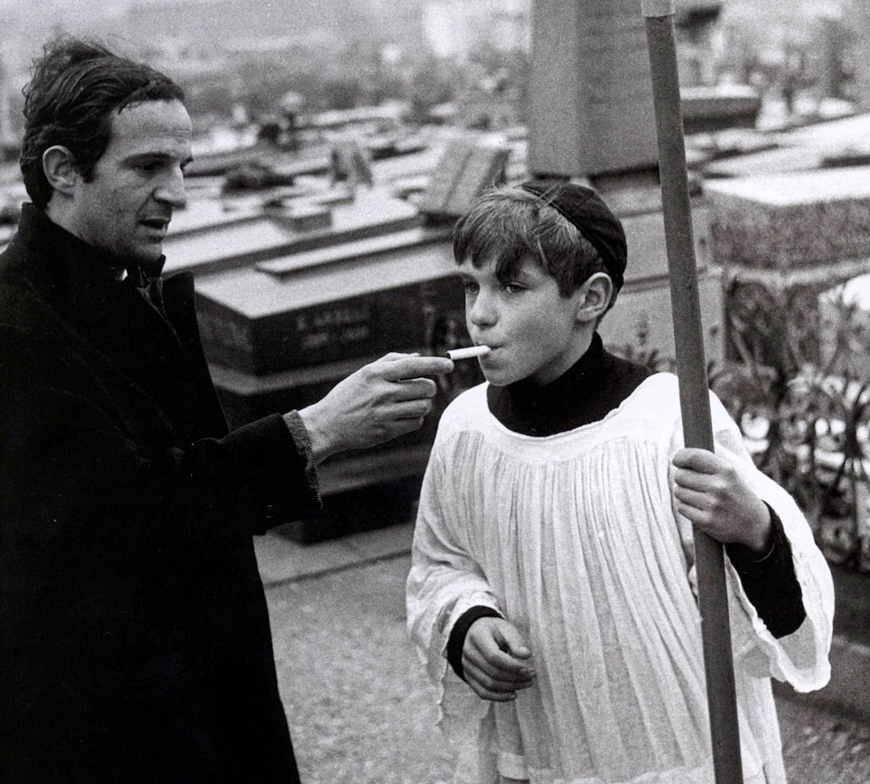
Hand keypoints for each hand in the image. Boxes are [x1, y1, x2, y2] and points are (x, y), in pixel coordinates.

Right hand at [298, 352, 453, 462]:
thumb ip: (392, 361)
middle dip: (428, 387)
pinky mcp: (387, 431)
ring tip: (409, 402)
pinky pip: (416, 423)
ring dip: (423, 404)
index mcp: (375, 374)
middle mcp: (381, 393)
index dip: (435, 364)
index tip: (449, 364)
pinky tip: (402, 415)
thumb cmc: (349, 395)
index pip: (413, 366)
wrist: (328, 424)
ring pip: (424, 406)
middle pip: (425, 387)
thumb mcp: (364, 373)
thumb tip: (419, 357)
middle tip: (419, 388)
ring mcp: (384, 413)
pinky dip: (415, 418)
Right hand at [462, 617, 534, 701]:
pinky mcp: (468, 677)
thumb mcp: (505, 628)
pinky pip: (483, 692)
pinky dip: (499, 697)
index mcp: (477, 636)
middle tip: (531, 676)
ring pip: (489, 684)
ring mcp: (466, 666)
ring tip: (526, 683)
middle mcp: (468, 652)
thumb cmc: (493, 630)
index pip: (493, 656)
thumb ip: (515, 641)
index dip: (512, 666)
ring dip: (510, 687)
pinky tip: (514, 694)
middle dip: (515, 677)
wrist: (475, 632)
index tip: (528, 669)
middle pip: (492, 672)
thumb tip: (526, 655)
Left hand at [672, 448, 770, 552]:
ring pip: (679, 492)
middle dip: (682, 478)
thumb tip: (677, 458)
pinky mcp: (707, 521)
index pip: (693, 457)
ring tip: (698, 497)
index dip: (680, 457)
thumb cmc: (734, 494)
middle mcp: (719, 486)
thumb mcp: (729, 474)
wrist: (754, 524)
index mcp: (726, 470)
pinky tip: (698, 509)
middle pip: (680, 475)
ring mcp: (713, 504)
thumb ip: (706, 464)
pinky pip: (681, 508)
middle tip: (693, 484)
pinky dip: (685, 508)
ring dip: (684, 494)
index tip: (677, 461)